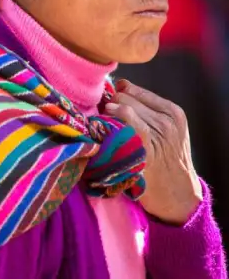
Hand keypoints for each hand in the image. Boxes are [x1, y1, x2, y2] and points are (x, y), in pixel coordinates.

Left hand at [104, 79, 201, 224]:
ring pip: (122, 108)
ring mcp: (158, 135)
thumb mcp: (166, 131)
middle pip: (124, 97)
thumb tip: (118, 87)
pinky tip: (104, 130)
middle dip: (109, 103)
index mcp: (172, 112)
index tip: (106, 103)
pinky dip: (111, 124)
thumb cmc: (165, 160)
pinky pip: (125, 126)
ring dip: (107, 114)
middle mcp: (166, 121)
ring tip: (101, 125)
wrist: (178, 193)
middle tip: (101, 116)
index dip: (115, 94)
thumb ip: (145, 110)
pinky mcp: (146, 150)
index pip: (134, 90)